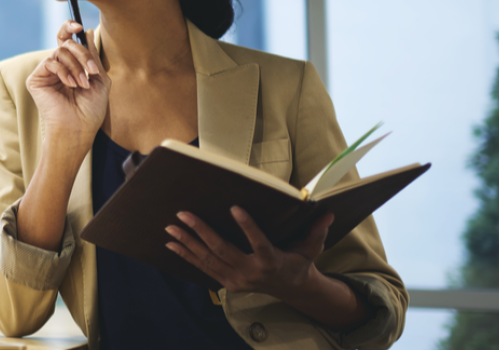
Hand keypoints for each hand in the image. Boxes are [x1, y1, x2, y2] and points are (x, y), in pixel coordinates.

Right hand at [25, 21, 108, 160]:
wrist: (78, 128)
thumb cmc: (90, 110)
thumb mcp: (99, 79)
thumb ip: (92, 55)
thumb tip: (87, 31)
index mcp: (71, 65)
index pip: (67, 40)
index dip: (70, 28)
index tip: (79, 25)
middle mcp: (58, 67)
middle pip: (66, 42)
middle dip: (81, 53)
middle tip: (91, 70)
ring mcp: (46, 72)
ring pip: (60, 51)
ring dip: (76, 66)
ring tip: (82, 83)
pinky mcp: (36, 79)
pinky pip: (50, 62)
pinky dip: (64, 71)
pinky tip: (71, 85)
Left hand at [164, 206, 333, 299]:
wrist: (291, 290)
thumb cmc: (299, 262)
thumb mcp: (311, 248)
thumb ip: (317, 231)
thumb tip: (328, 212)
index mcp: (272, 262)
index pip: (259, 243)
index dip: (247, 227)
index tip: (234, 208)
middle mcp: (252, 273)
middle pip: (223, 250)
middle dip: (201, 231)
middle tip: (183, 214)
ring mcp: (237, 280)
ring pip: (208, 260)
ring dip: (187, 242)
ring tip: (170, 227)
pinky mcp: (228, 283)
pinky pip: (204, 268)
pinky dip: (187, 256)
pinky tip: (172, 244)